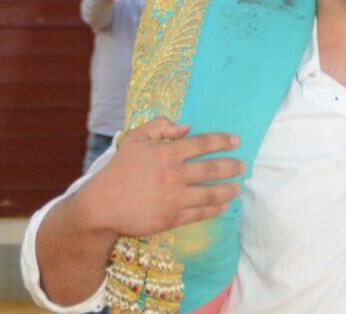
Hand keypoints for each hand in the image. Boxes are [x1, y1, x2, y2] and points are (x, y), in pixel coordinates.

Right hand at [72, 118, 242, 239]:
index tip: (236, 141)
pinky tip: (222, 206)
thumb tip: (185, 127)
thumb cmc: (120, 169)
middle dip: (231, 166)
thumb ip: (160, 126)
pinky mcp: (171, 219)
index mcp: (167, 152)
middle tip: (243, 165)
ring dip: (227, 190)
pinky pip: (199, 214)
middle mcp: (174, 174)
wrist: (102, 205)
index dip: (222, 141)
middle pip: (212, 169)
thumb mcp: (135, 138)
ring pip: (210, 194)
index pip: (202, 143)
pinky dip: (214, 209)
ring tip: (238, 188)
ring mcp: (174, 198)